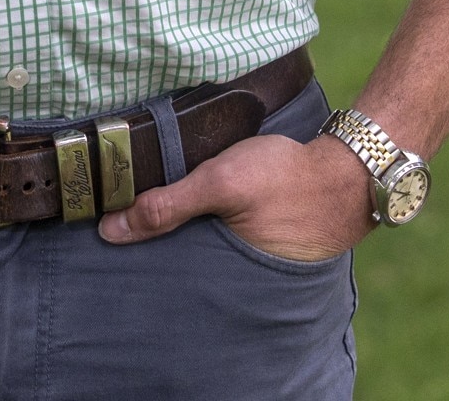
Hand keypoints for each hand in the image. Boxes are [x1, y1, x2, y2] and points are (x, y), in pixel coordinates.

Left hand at [96, 130, 371, 261]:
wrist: (348, 173)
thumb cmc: (286, 177)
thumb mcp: (221, 183)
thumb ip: (167, 206)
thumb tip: (110, 229)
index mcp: (217, 270)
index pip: (160, 272)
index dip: (132, 256)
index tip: (100, 234)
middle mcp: (228, 274)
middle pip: (176, 263)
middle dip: (152, 246)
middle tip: (122, 220)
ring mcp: (242, 257)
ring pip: (196, 250)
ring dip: (179, 233)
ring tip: (154, 208)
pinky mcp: (254, 239)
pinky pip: (217, 237)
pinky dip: (203, 225)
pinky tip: (194, 206)